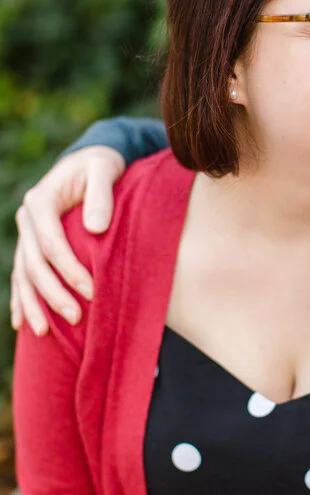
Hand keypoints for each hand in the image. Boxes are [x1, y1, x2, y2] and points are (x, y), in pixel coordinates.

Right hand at [11, 146, 125, 335]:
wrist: (89, 161)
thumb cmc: (101, 165)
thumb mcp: (104, 169)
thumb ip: (101, 194)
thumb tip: (95, 228)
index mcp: (41, 201)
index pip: (51, 243)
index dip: (69, 269)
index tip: (92, 291)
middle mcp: (27, 218)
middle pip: (34, 263)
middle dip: (52, 293)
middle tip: (75, 317)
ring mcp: (26, 232)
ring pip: (23, 274)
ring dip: (32, 304)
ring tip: (44, 333)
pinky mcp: (31, 243)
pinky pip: (21, 275)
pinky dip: (21, 299)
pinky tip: (21, 323)